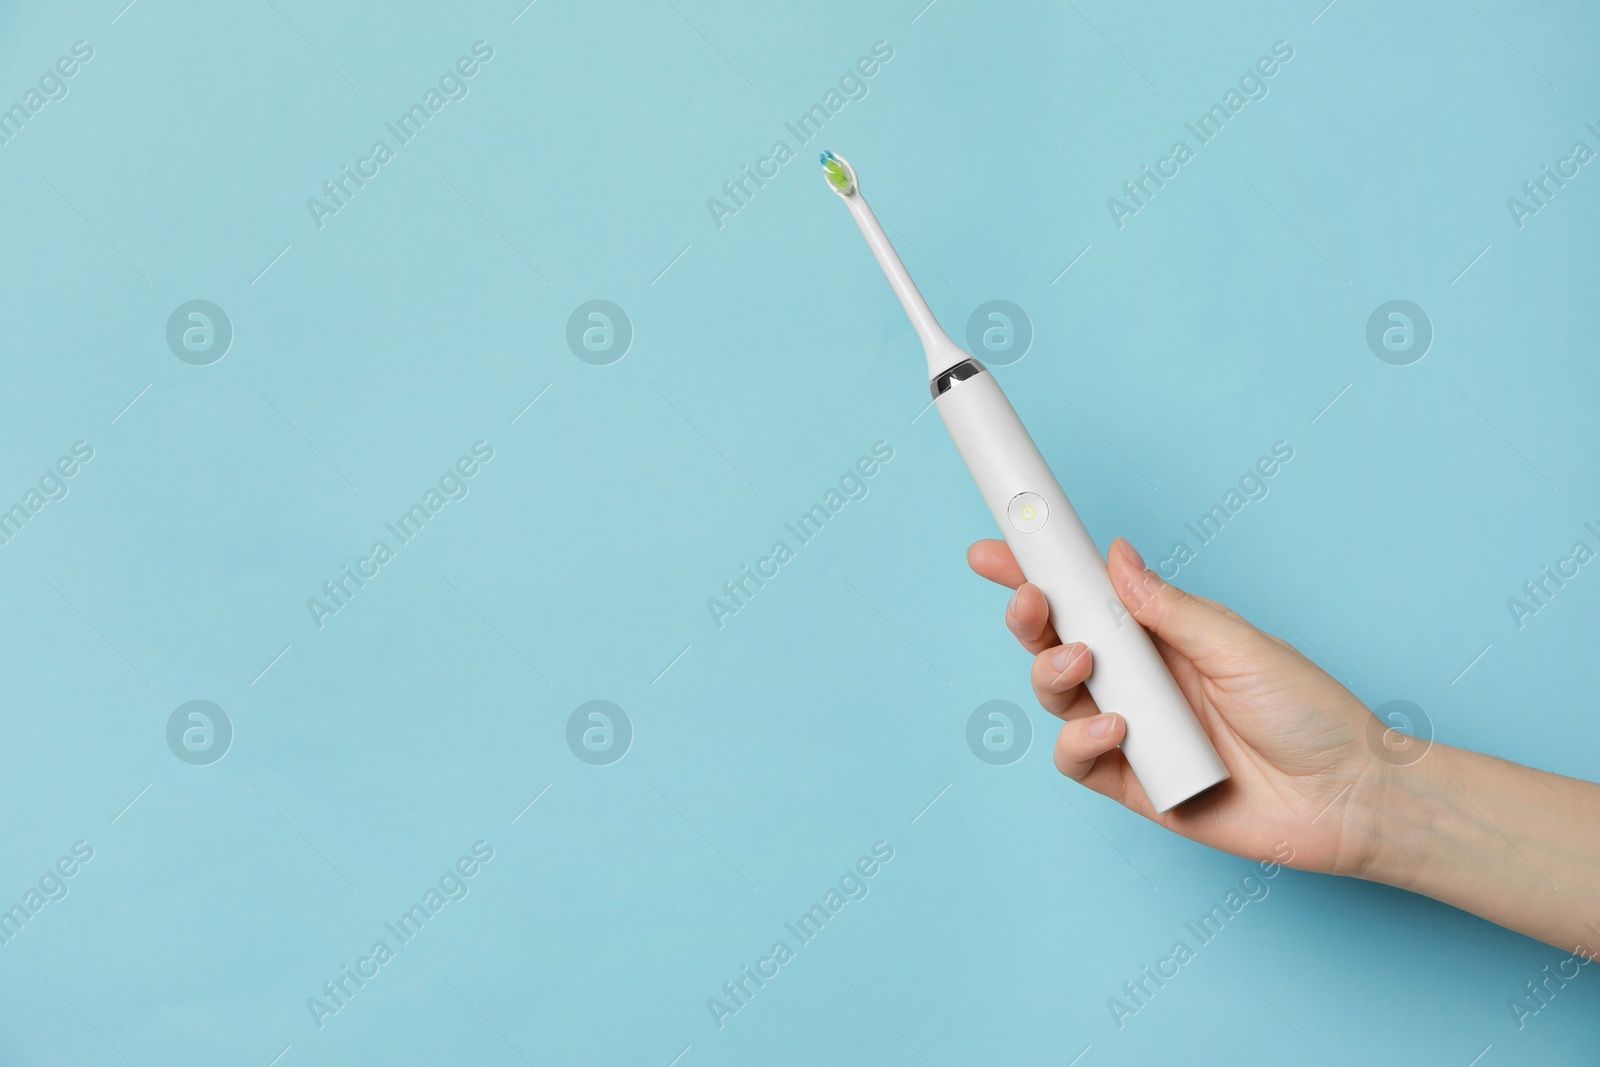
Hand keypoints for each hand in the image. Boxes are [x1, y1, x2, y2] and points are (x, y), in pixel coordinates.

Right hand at [969, 536, 1386, 876]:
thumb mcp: (1239, 645)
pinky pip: (1079, 760)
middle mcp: (1138, 680)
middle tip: (1030, 601)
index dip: (1037, 573)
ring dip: (1052, 674)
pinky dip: (1083, 741)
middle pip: (1055, 643)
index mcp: (1160, 635)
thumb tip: (1116, 556)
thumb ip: (1169, 608)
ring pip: (1058, 698)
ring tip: (1081, 663)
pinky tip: (1116, 728)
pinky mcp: (1133, 783)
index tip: (995, 548)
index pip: (1085, 597)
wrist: (1348, 796)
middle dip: (1029, 618)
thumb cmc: (1309, 713)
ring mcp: (1131, 731)